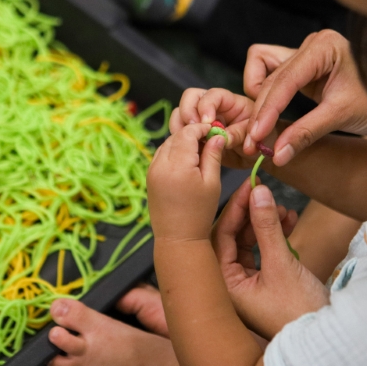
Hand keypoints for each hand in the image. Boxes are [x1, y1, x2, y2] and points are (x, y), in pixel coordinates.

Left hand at [147, 123, 223, 242]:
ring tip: (199, 150)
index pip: (187, 133)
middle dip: (192, 134)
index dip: (201, 128)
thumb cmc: (199, 213)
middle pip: (176, 136)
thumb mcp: (212, 183)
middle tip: (209, 139)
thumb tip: (217, 136)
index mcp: (177, 165)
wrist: (177, 238)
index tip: (214, 130)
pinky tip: (185, 160)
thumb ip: (213, 156)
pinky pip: (161, 155)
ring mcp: (152, 170)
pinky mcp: (149, 176)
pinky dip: (173, 152)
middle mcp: (160, 164)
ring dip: (182, 142)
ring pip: (167, 144)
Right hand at [169, 88, 274, 169]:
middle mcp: (214, 108)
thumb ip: (239, 134)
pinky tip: (187, 148)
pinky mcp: (197, 136)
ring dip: (181, 125)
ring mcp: (203, 121)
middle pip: (191, 97)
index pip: (213, 95)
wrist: (260, 157)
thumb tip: (221, 138)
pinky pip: (181, 132)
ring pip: (181, 113)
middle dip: (188, 111)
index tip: (206, 123)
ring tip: (187, 140)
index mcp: (232, 103)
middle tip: (191, 129)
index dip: (206, 105)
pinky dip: (179, 138)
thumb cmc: (265, 141)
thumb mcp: (258, 136)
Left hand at [212, 180, 328, 338]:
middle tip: (265, 192)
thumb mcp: (282, 264)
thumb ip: (267, 226)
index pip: (220, 236)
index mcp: (223, 286)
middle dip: (251, 215)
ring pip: (249, 243)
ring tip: (284, 209)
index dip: (235, 208)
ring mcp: (247, 286)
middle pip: (233, 238)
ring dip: (266, 224)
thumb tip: (258, 191)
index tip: (249, 185)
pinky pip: (264, 253)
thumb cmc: (298, 311)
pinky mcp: (265, 285)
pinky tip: (290, 221)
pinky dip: (275, 237)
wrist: (326, 342)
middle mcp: (229, 286)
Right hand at [242, 30, 366, 166]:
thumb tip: (276, 155)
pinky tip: (268, 120)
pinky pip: (270, 78)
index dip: (267, 110)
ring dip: (258, 103)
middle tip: (254, 144)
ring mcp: (304, 56)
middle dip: (260, 112)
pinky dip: (265, 98)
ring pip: (263, 74)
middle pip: (268, 78)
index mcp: (323, 47)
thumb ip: (306, 133)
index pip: (284, 79)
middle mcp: (310, 46)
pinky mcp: (302, 70)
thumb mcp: (342, 117)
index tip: (257, 136)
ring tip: (259, 132)